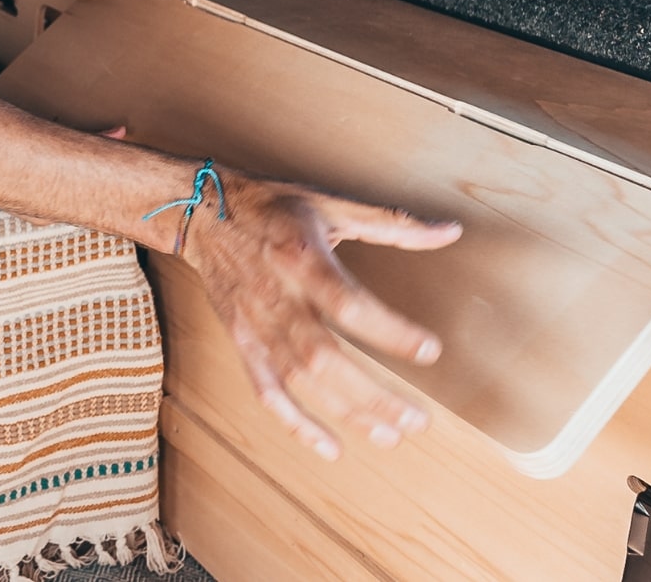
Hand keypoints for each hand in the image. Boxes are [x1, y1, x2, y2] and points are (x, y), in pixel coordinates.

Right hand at [181, 172, 460, 460]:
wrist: (201, 214)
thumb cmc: (270, 206)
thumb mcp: (330, 203)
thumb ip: (391, 223)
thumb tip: (448, 231)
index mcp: (302, 258)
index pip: (348, 304)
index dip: (389, 332)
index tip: (430, 351)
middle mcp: (278, 297)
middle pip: (326, 358)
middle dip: (373, 395)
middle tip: (417, 420)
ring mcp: (257, 325)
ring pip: (302, 381)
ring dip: (346, 413)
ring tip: (390, 436)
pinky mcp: (243, 342)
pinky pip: (267, 391)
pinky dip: (295, 423)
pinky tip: (329, 446)